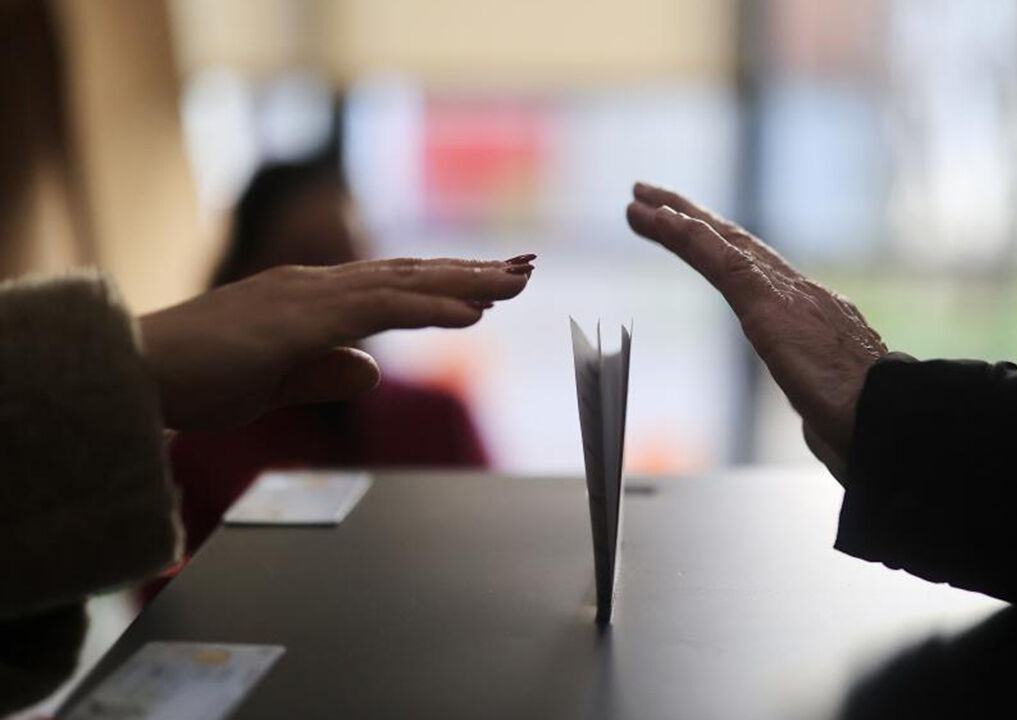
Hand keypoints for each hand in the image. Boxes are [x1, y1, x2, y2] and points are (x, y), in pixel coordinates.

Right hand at [138, 256, 534, 429]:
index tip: (491, 286)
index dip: (444, 284)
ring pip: (405, 282)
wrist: (131, 374)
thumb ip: (324, 372)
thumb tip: (371, 372)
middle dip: (472, 273)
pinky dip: (430, 307)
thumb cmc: (192, 380)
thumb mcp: (274, 382)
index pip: (392, 286)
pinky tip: (473, 311)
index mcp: (309, 300)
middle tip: (525, 267)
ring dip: (466, 282)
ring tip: (517, 281)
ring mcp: (308, 297)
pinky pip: (379, 310)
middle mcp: (315, 287)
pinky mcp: (300, 320)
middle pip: (410, 274)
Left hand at [626, 183, 884, 483]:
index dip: (722, 248)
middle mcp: (801, 294)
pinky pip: (720, 261)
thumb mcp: (834, 411)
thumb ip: (818, 405)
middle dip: (693, 219)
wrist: (889, 422)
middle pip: (737, 245)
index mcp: (814, 317)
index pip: (758, 272)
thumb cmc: (868, 425)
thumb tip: (818, 423)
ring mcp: (787, 294)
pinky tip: (660, 218)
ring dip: (677, 218)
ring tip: (639, 200)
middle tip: (652, 197)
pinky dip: (687, 237)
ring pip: (723, 243)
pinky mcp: (769, 304)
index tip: (693, 232)